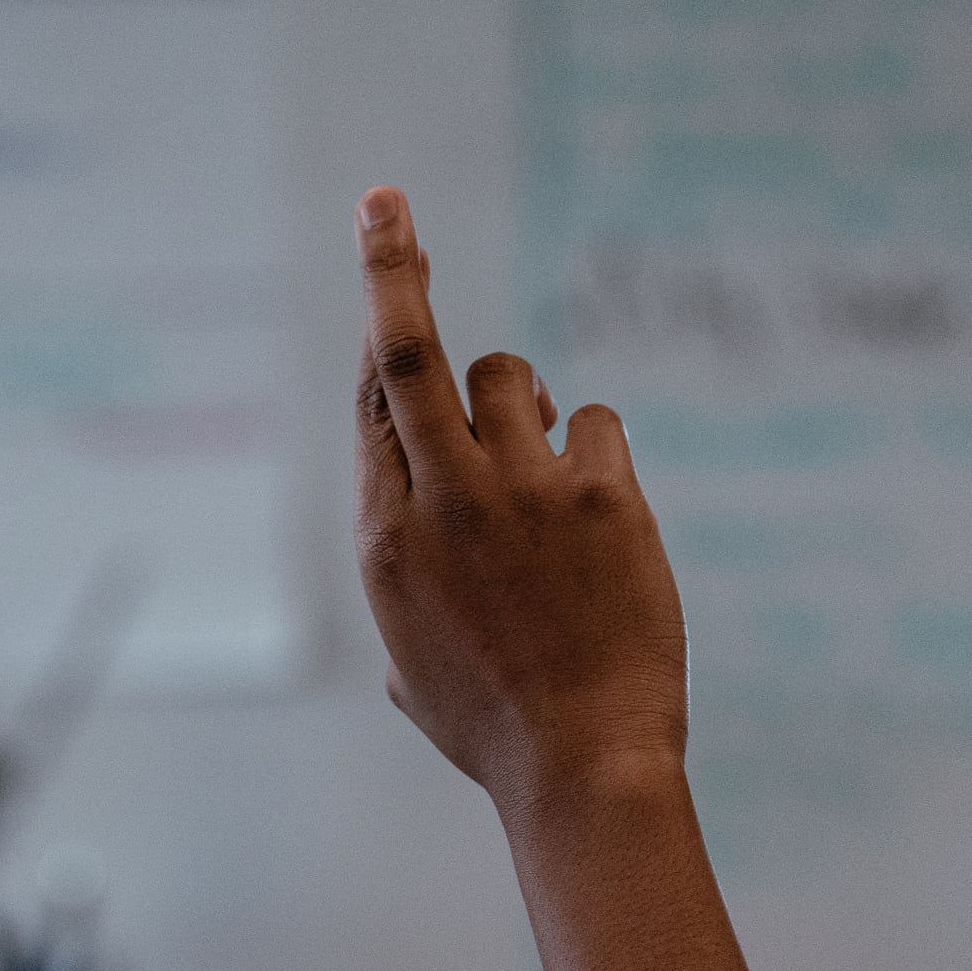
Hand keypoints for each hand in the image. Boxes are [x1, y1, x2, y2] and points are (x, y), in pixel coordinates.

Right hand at [351, 186, 689, 809]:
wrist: (581, 765)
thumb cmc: (493, 726)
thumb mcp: (414, 660)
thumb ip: (408, 576)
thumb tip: (413, 528)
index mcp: (383, 540)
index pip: (370, 402)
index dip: (376, 322)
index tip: (383, 257)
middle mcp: (441, 500)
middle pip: (407, 349)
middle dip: (392, 267)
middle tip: (386, 205)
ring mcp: (520, 492)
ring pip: (513, 377)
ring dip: (527, 407)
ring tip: (543, 480)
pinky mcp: (601, 496)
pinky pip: (596, 425)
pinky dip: (594, 455)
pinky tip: (600, 518)